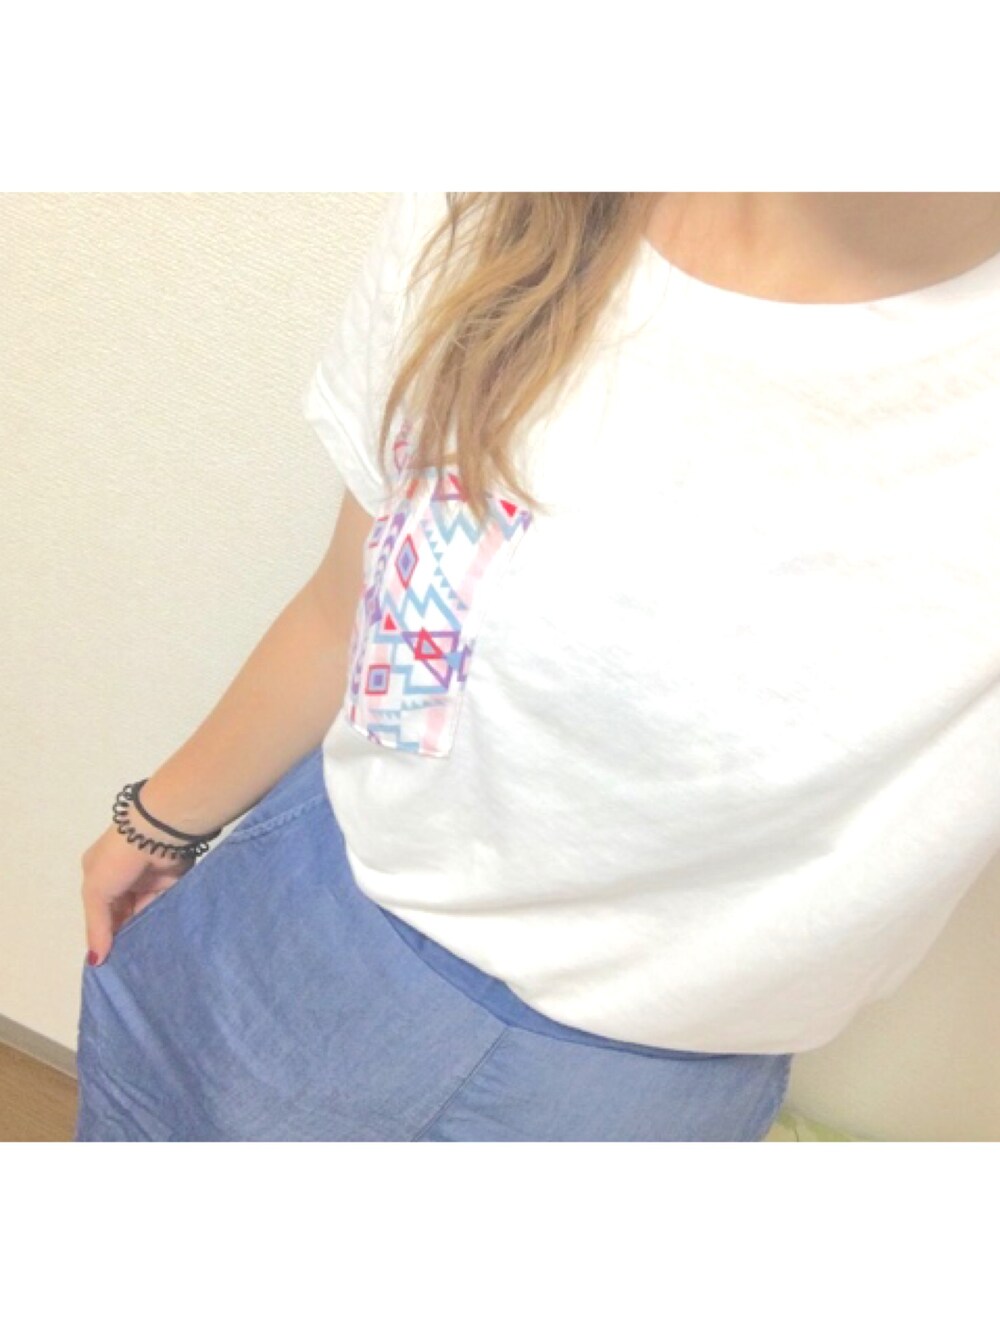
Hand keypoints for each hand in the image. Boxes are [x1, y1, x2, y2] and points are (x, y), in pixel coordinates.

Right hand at [80, 824, 194, 964]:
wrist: (158, 834)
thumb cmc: (118, 860)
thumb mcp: (96, 891)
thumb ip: (97, 926)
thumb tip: (95, 960)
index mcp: (98, 874)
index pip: (100, 911)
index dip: (103, 934)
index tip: (108, 961)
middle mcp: (122, 877)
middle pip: (122, 914)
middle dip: (124, 935)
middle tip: (128, 966)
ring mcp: (147, 880)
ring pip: (144, 913)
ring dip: (144, 931)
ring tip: (144, 960)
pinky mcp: (170, 882)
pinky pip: (163, 907)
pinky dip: (162, 922)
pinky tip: (161, 944)